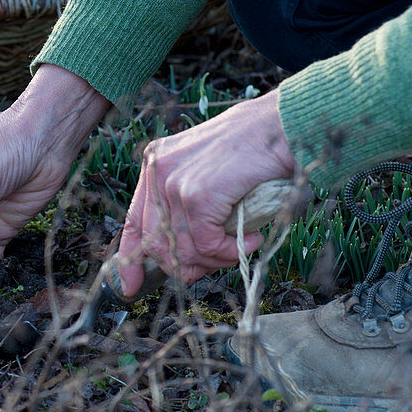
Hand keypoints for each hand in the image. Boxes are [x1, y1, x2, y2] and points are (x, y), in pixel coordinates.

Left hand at [116, 89, 296, 294]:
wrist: (280, 125)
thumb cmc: (254, 148)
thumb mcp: (207, 172)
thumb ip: (186, 207)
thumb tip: (181, 257)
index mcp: (155, 164)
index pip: (133, 222)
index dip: (131, 260)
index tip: (131, 286)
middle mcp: (157, 171)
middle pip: (157, 245)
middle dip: (188, 265)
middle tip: (220, 260)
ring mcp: (174, 182)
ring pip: (184, 250)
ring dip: (218, 257)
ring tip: (244, 243)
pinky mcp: (196, 194)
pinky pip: (207, 245)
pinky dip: (232, 250)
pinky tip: (250, 238)